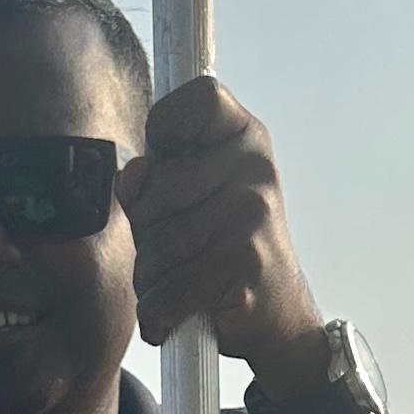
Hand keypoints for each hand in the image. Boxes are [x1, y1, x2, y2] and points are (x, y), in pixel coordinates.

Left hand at [120, 77, 325, 373]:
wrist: (280, 316)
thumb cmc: (223, 250)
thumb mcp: (188, 200)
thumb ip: (151, 179)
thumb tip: (133, 177)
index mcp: (246, 138)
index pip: (200, 97)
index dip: (165, 125)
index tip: (167, 157)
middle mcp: (255, 170)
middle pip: (155, 187)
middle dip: (147, 231)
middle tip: (176, 248)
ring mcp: (253, 215)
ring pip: (155, 246)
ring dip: (151, 279)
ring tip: (179, 282)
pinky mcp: (244, 264)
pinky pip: (166, 291)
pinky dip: (158, 314)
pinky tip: (172, 316)